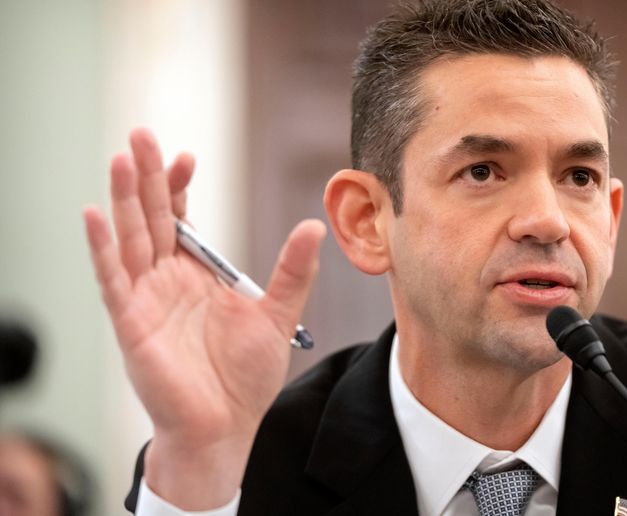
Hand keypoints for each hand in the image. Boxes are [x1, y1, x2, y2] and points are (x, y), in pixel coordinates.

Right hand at [83, 129, 324, 508]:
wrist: (224, 426)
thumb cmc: (244, 377)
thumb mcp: (276, 314)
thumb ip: (292, 271)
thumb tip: (314, 227)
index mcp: (197, 275)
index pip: (183, 220)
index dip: (181, 187)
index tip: (186, 155)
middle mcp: (167, 280)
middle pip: (153, 218)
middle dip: (147, 177)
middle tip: (141, 134)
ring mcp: (145, 298)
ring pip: (131, 238)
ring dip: (125, 199)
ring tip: (121, 158)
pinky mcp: (131, 322)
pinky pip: (112, 278)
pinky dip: (102, 247)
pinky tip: (96, 214)